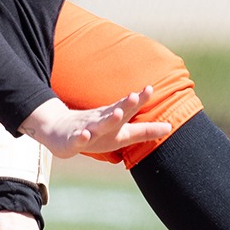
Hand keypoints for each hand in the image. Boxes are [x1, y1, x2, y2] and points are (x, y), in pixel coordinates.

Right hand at [18, 87, 171, 158]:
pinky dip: (80, 138)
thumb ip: (145, 130)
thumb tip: (171, 127)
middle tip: (135, 96)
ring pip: (97, 124)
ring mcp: (85, 129)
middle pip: (114, 112)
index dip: (138, 100)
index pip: (128, 107)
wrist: (59, 131)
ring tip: (118, 113)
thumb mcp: (122, 133)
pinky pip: (77, 139)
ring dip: (107, 119)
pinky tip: (85, 136)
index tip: (149, 88)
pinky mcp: (72, 140)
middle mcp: (100, 120)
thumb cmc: (96, 132)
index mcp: (113, 118)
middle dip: (125, 105)